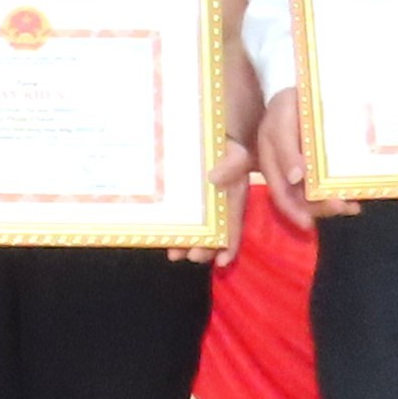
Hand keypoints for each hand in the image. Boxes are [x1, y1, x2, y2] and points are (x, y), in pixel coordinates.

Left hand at [178, 137, 254, 265]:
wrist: (210, 136)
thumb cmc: (227, 147)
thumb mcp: (236, 153)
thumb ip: (231, 165)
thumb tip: (214, 179)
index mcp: (233, 198)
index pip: (234, 225)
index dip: (229, 245)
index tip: (221, 262)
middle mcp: (217, 205)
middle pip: (212, 232)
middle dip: (203, 247)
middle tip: (192, 257)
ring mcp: (200, 203)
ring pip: (194, 228)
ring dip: (184, 242)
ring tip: (174, 254)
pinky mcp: (183, 198)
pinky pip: (178, 216)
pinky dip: (171, 226)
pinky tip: (161, 236)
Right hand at [256, 89, 353, 227]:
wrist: (301, 89)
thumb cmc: (288, 105)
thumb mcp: (281, 122)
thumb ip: (285, 149)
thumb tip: (296, 179)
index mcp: (271, 164)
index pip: (280, 193)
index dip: (292, 211)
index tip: (308, 223)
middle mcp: (288, 171)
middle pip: (301, 199)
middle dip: (320, 208)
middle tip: (342, 207)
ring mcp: (305, 169)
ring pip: (316, 195)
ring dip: (333, 203)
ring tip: (352, 205)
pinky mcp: (321, 164)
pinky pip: (329, 183)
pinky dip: (341, 191)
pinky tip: (355, 194)